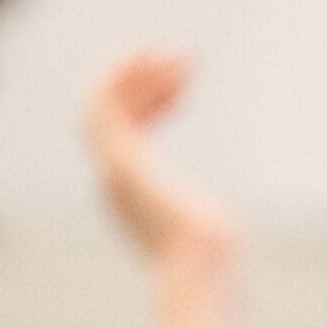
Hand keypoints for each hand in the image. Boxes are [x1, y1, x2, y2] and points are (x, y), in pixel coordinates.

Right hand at [86, 52, 233, 264]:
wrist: (204, 270)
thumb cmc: (213, 262)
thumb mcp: (206, 234)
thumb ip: (199, 224)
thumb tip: (222, 233)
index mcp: (128, 194)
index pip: (124, 133)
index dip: (150, 103)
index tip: (184, 87)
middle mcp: (112, 181)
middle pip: (108, 112)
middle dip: (140, 80)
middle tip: (179, 57)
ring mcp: (112, 171)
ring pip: (103, 103)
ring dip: (135, 72)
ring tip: (176, 55)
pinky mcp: (120, 163)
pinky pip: (108, 107)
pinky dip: (126, 79)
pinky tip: (158, 61)